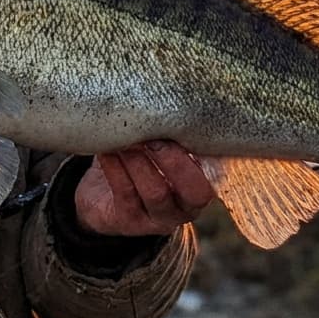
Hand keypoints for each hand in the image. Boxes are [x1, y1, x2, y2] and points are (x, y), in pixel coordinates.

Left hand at [73, 140, 214, 236]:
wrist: (100, 196)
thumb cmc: (139, 160)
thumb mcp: (159, 148)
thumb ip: (171, 132)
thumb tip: (174, 96)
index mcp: (201, 186)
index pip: (218, 175)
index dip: (207, 153)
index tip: (187, 126)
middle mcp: (185, 207)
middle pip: (194, 191)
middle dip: (176, 160)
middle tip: (155, 136)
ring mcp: (157, 218)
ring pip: (156, 192)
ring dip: (141, 160)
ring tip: (128, 138)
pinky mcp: (128, 221)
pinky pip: (125, 193)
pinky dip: (116, 167)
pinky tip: (108, 150)